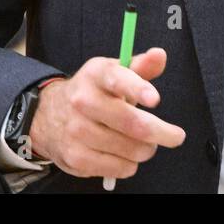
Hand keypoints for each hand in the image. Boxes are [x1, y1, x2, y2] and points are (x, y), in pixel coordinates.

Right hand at [29, 47, 185, 180]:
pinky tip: (125, 155)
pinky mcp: (76, 157)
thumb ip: (140, 66)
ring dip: (146, 150)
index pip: (117, 79)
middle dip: (162, 132)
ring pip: (131, 149)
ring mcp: (77, 131)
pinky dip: (130, 164)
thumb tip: (160, 54)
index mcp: (95, 75)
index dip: (138, 88)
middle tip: (175, 136)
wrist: (49, 116)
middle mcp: (83, 101)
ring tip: (143, 144)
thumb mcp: (112, 73)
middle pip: (132, 123)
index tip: (155, 99)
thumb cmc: (94, 93)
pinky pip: (119, 168)